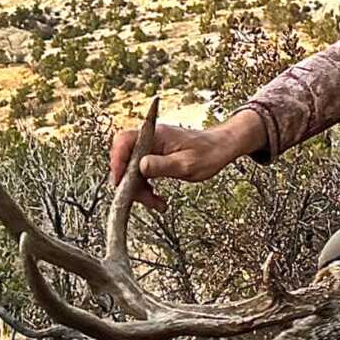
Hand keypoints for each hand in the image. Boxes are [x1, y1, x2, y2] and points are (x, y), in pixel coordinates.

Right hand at [109, 109, 266, 211]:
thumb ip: (163, 165)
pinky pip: (142, 173)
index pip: (124, 141)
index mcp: (156, 135)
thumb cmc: (210, 152)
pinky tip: (157, 199)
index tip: (120, 182)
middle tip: (144, 199)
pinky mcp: (155, 157)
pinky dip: (146, 187)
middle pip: (125, 159)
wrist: (223, 147)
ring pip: (132, 170)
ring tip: (156, 203)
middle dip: (130, 183)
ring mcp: (152, 148)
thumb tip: (141, 166)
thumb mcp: (188, 164)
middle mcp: (150, 139)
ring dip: (139, 189)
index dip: (117, 161)